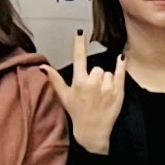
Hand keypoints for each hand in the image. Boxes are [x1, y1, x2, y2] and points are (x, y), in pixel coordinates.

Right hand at [50, 31, 124, 153]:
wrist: (93, 131)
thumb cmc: (78, 113)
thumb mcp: (64, 96)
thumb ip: (55, 79)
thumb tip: (42, 66)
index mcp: (79, 82)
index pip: (79, 58)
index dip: (79, 44)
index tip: (80, 32)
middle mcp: (93, 83)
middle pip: (97, 67)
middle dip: (95, 75)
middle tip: (92, 89)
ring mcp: (107, 88)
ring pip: (107, 72)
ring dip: (105, 80)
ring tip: (101, 94)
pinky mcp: (119, 92)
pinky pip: (120, 74)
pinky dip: (121, 66)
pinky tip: (121, 59)